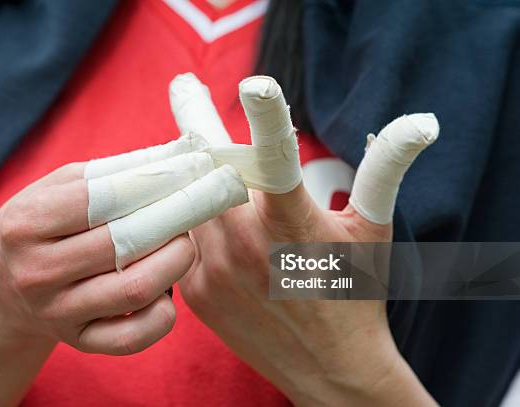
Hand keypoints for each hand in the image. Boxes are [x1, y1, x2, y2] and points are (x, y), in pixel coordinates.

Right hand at [0, 162, 191, 354]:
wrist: (2, 286)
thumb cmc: (41, 225)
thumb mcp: (58, 187)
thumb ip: (110, 173)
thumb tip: (173, 160)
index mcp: (27, 222)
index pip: (102, 198)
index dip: (153, 184)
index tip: (187, 175)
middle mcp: (37, 271)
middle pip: (125, 243)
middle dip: (173, 222)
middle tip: (193, 209)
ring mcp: (57, 312)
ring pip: (137, 289)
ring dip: (175, 263)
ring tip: (182, 245)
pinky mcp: (79, 341)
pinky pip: (134, 337)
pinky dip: (163, 314)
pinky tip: (167, 290)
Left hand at [170, 74, 437, 405]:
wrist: (327, 369)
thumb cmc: (354, 294)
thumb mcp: (371, 231)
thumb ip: (383, 170)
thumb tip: (420, 123)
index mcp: (293, 224)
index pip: (279, 161)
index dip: (268, 119)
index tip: (254, 85)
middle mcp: (245, 245)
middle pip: (208, 166)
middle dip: (194, 121)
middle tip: (185, 87)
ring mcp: (212, 270)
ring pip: (187, 198)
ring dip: (192, 170)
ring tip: (196, 151)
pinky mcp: (194, 291)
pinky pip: (179, 235)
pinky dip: (186, 212)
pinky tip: (201, 208)